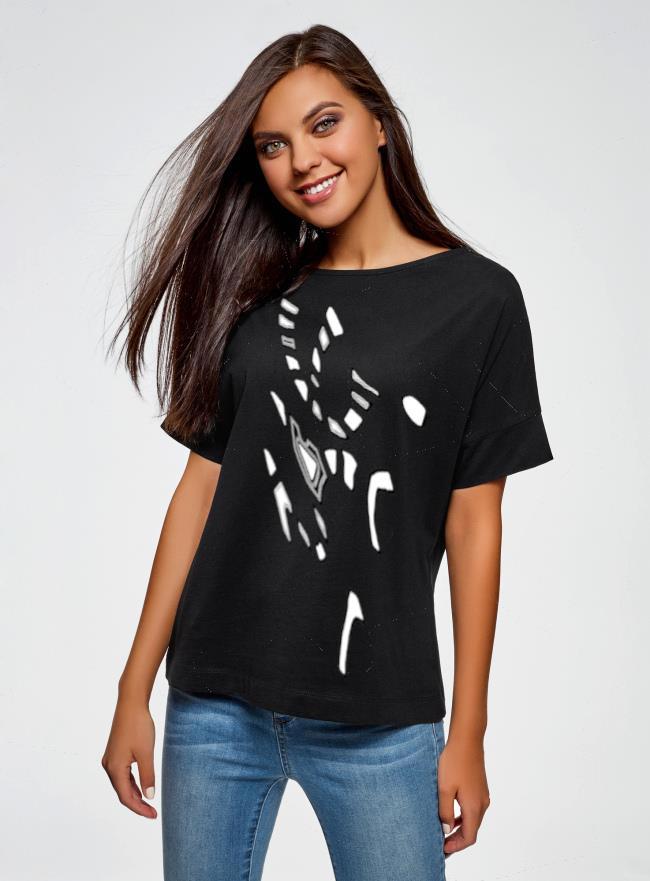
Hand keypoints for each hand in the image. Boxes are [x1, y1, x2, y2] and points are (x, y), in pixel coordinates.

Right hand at [101, 695, 157, 818]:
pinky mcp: (115, 752)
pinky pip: (122, 774)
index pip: (126, 797)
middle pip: (122, 792)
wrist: (131, 704)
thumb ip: (147, 776)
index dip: (139, 809)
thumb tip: (149, 797)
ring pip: (121, 783)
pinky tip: (141, 785)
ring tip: (148, 803)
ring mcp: (110, 759)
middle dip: (137, 804)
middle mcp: (109, 765)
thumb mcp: (146, 753)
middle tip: (152, 812)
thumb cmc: (138, 726)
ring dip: (134, 794)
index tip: (153, 815)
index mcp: (115, 768)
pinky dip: (131, 782)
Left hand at [437, 736, 489, 856]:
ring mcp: (483, 795)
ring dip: (461, 828)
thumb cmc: (454, 762)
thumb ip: (445, 812)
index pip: (469, 837)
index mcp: (474, 807)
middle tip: (441, 843)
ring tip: (445, 830)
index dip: (456, 846)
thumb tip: (447, 830)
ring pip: (473, 820)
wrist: (467, 740)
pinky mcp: (480, 788)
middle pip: (472, 830)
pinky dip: (464, 817)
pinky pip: (474, 809)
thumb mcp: (444, 789)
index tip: (442, 848)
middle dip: (458, 839)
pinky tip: (452, 814)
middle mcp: (482, 804)